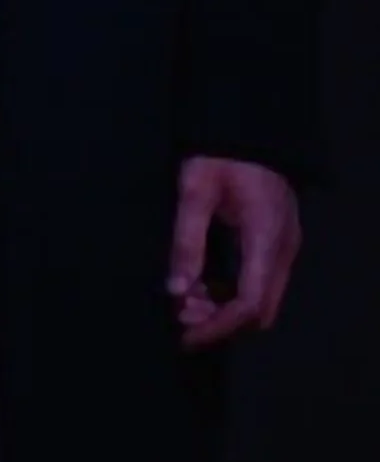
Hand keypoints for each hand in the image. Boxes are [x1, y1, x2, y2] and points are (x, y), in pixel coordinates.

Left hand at [167, 157, 301, 350]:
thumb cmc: (218, 153)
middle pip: (260, 310)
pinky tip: (203, 283)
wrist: (245, 127)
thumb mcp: (195, 190)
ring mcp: (285, 245)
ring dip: (225, 308)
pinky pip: (262, 282)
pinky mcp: (278, 242)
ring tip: (185, 298)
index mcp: (265, 236)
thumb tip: (175, 289)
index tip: (186, 334)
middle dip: (220, 320)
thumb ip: (186, 241)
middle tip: (180, 313)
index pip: (249, 302)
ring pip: (262, 299)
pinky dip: (233, 292)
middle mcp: (283, 247)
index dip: (218, 326)